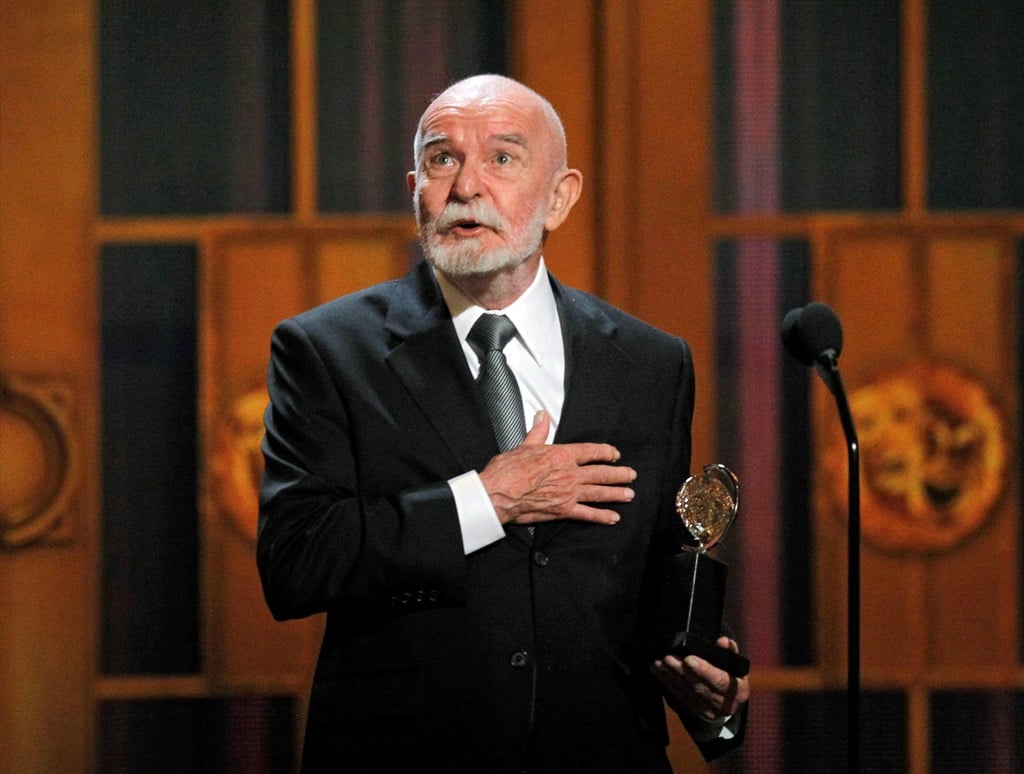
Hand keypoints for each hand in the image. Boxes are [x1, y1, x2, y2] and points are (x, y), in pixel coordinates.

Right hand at [478, 410, 635, 525]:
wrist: (499, 493)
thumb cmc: (508, 470)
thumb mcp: (524, 445)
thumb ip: (538, 431)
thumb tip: (542, 416)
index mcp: (562, 455)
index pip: (591, 451)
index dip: (605, 452)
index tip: (615, 454)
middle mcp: (570, 474)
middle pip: (601, 473)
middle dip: (618, 474)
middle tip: (631, 475)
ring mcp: (569, 493)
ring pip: (599, 492)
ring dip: (616, 493)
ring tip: (629, 494)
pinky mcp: (563, 510)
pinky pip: (587, 514)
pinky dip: (602, 516)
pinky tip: (613, 517)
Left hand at [651, 637, 749, 722]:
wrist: (730, 701)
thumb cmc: (733, 676)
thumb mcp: (737, 665)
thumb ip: (731, 651)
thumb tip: (723, 641)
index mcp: (738, 690)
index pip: (720, 680)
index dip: (703, 670)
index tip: (688, 659)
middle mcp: (723, 704)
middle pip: (699, 687)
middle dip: (680, 672)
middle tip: (667, 658)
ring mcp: (708, 710)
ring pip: (686, 692)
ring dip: (670, 677)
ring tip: (658, 663)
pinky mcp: (695, 711)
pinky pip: (679, 697)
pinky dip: (668, 684)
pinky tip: (659, 672)